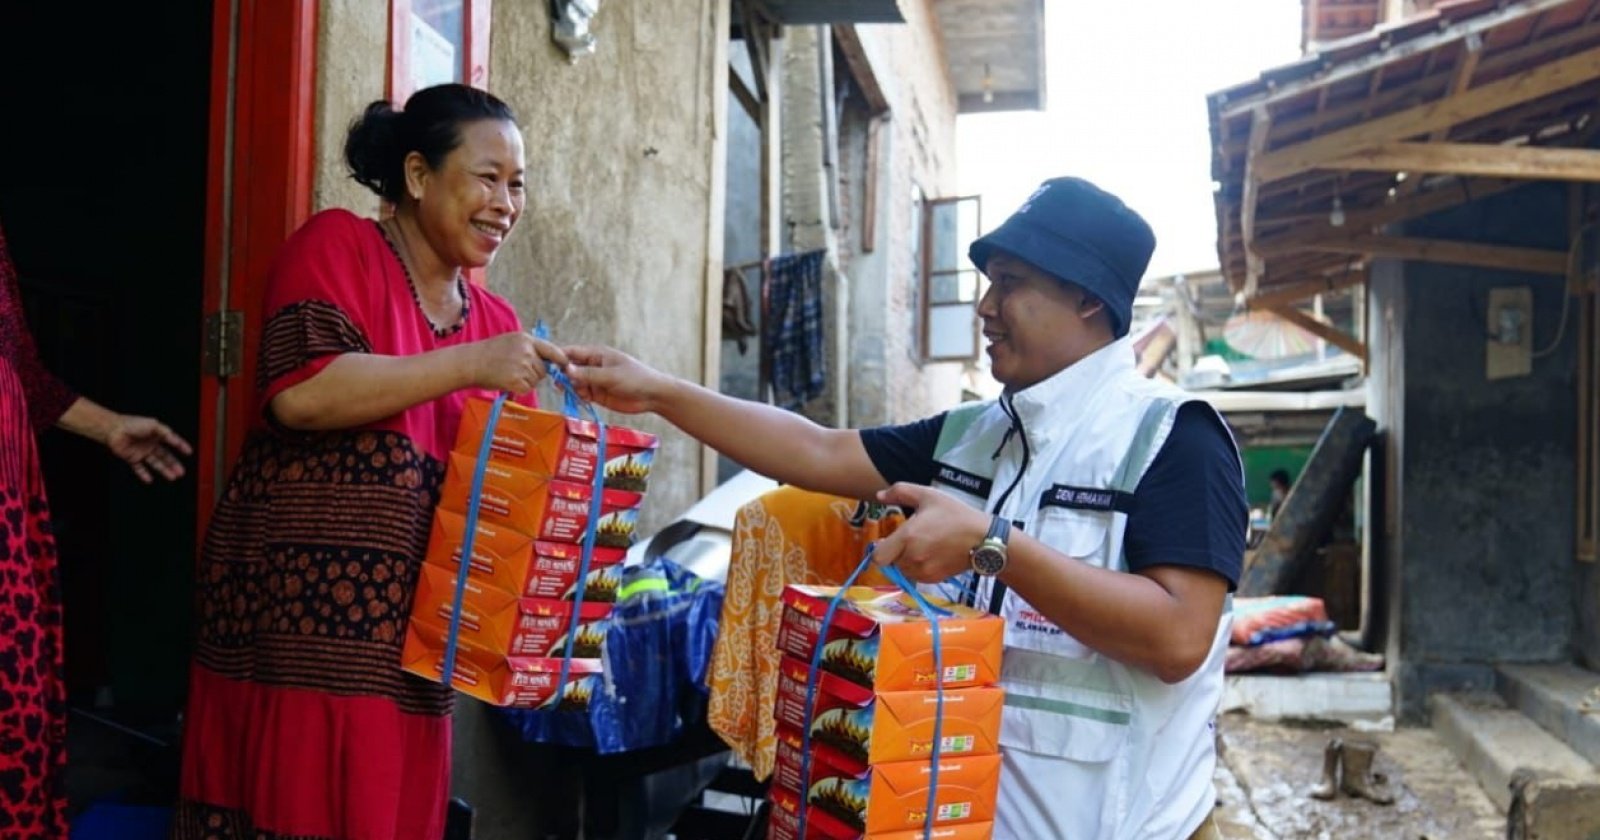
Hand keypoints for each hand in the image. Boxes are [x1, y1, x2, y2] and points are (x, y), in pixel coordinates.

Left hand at [106, 415, 192, 482]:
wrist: (113, 429)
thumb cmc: (132, 424)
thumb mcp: (153, 425)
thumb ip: (165, 432)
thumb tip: (175, 440)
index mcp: (157, 434)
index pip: (172, 441)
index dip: (181, 446)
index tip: (189, 452)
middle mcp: (150, 444)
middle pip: (165, 456)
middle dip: (174, 464)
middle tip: (181, 472)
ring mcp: (142, 452)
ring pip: (156, 463)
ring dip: (164, 471)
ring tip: (173, 477)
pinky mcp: (132, 458)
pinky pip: (139, 468)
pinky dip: (144, 474)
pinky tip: (149, 480)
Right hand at [468, 332, 568, 394]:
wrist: (470, 362)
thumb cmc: (489, 352)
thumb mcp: (511, 341)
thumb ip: (530, 348)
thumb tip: (549, 359)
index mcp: (526, 340)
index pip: (552, 350)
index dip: (561, 359)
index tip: (566, 365)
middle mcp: (527, 352)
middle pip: (544, 368)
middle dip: (535, 372)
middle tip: (516, 370)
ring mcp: (522, 366)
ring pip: (536, 380)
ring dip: (527, 381)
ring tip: (509, 374)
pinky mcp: (517, 381)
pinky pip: (527, 388)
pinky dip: (519, 389)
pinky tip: (507, 381)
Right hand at [562, 345, 673, 414]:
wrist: (652, 396)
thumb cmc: (635, 379)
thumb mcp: (610, 375)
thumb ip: (588, 374)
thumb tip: (566, 369)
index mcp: (596, 354)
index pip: (572, 352)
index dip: (558, 357)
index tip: (546, 365)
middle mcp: (592, 366)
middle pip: (570, 368)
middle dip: (562, 374)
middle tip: (558, 383)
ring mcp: (594, 380)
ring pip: (574, 382)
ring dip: (570, 387)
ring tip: (573, 392)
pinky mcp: (597, 394)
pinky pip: (581, 394)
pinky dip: (578, 396)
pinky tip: (581, 398)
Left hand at [870, 483, 990, 582]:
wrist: (983, 539)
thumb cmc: (955, 515)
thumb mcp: (929, 495)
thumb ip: (900, 492)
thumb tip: (879, 495)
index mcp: (908, 537)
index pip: (878, 556)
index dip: (881, 548)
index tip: (890, 539)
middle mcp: (912, 558)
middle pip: (890, 561)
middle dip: (896, 551)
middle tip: (912, 538)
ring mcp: (923, 571)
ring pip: (902, 570)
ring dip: (906, 560)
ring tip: (924, 545)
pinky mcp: (933, 579)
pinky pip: (915, 576)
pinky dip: (918, 567)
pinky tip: (932, 554)